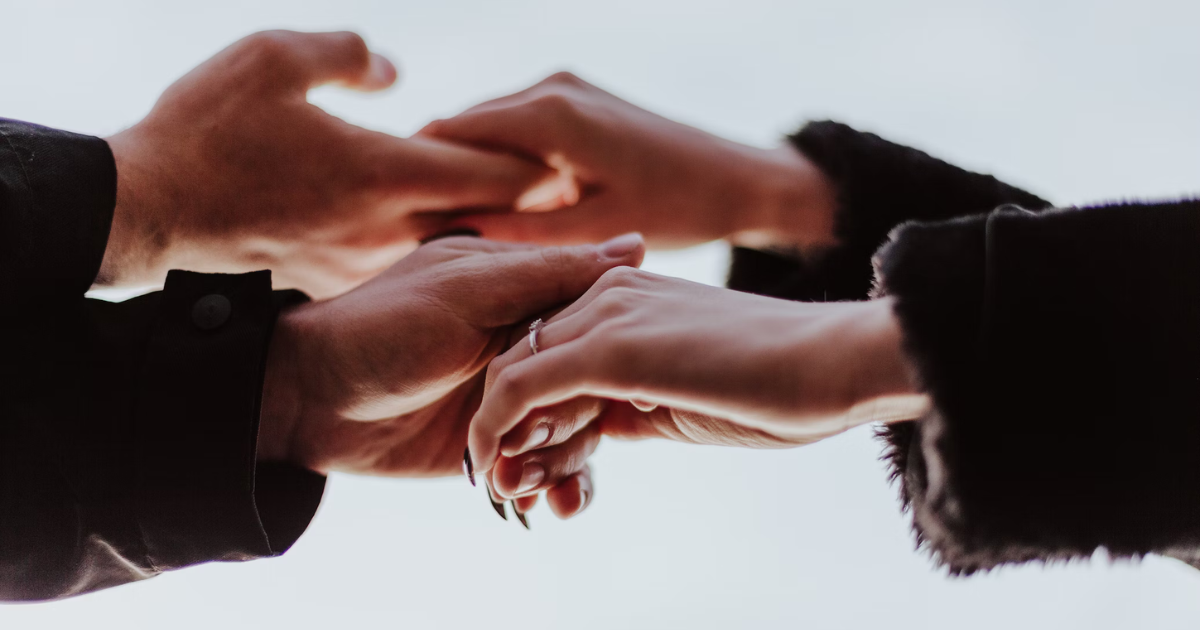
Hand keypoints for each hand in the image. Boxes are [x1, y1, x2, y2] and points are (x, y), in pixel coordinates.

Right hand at [100, 30, 554, 297]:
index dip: (536, 165)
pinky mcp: (336, 276)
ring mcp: (363, 259)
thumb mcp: (272, 58)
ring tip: (519, 215)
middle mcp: (385, 227)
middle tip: (570, 196)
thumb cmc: (206, 130)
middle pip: (481, 217)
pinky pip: (402, 259)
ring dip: (483, 228)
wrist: (148, 210)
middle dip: (527, 205)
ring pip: (445, 243)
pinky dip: (432, 244)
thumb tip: (392, 71)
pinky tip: (438, 232)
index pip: (487, 171)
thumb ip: (345, 53)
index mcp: (382, 172)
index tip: (573, 162)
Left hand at [256, 233, 645, 483]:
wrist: (309, 401)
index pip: (603, 323)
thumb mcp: (467, 290)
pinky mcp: (501, 447)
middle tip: (532, 442)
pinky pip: (550, 472)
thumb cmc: (381, 329)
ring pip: (581, 436)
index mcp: (530, 294)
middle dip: (577, 425)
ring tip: (524, 485)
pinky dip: (555, 490)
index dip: (607, 358)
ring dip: (564, 465)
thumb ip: (550, 274)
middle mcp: (533, 347)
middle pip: (598, 388)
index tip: (599, 387)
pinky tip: (545, 507)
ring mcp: (518, 401)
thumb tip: (639, 246)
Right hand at [420, 72, 836, 249]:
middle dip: (437, 173)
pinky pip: (517, 128)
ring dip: (469, 168)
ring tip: (447, 223)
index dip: (414, 175)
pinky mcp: (578, 99)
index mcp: (549, 114)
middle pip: (463, 126)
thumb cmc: (678, 209)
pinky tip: (496, 206)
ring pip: (488, 128)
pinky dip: (500, 162)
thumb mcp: (592, 233)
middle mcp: (551, 87)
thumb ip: (517, 233)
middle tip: (411, 229)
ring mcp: (565, 87)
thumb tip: (446, 235)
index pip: (448, 133)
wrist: (741, 181)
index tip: (390, 221)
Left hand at [468, 268, 926, 517]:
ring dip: (498, 437)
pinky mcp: (609, 347)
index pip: (549, 349)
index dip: (531, 409)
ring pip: (512, 374)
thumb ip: (634, 401)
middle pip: (521, 358)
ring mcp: (605, 314)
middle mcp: (606, 292)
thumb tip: (597, 429)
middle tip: (505, 484)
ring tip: (504, 489)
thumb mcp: (686, 392)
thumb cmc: (779, 383)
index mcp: (625, 294)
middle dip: (507, 426)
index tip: (531, 464)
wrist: (834, 362)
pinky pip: (522, 389)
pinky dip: (497, 431)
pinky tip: (498, 471)